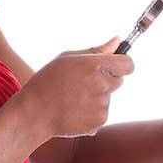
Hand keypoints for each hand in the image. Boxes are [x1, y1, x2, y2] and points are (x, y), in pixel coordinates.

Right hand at [19, 36, 134, 139]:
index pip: (128, 64)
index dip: (122, 63)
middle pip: (119, 80)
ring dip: (96, 97)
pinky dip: (91, 112)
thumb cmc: (47, 81)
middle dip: (106, 80)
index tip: (113, 65)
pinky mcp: (99, 121)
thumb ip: (96, 50)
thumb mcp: (67, 58)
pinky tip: (73, 110)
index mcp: (95, 66)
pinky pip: (101, 113)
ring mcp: (102, 105)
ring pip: (108, 98)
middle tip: (82, 82)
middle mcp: (102, 85)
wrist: (34, 113)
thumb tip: (118, 41)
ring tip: (73, 98)